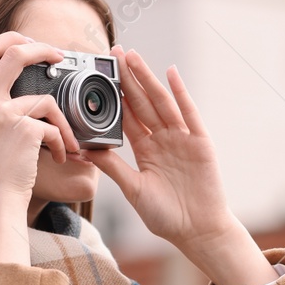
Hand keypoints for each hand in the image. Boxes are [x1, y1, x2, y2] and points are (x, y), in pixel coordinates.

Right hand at [0, 32, 80, 209]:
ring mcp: (2, 115)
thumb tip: (30, 84)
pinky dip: (62, 143)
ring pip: (46, 99)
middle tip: (60, 56)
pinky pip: (54, 127)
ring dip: (62, 122)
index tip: (30, 43)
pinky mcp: (23, 131)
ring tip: (65, 142)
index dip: (11, 38)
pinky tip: (58, 156)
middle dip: (42, 48)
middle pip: (14, 52)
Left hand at [85, 47, 275, 284]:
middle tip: (114, 52)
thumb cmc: (166, 216)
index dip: (115, 95)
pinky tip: (171, 73)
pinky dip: (180, 93)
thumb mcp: (134, 189)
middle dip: (128, 78)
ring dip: (147, 79)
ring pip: (161, 102)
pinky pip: (189, 113)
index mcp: (145, 150)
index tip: (101, 75)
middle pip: (142, 102)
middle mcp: (162, 140)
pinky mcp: (200, 143)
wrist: (198, 231)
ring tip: (133, 56)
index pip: (126, 116)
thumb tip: (84, 150)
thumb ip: (113, 167)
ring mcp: (182, 139)